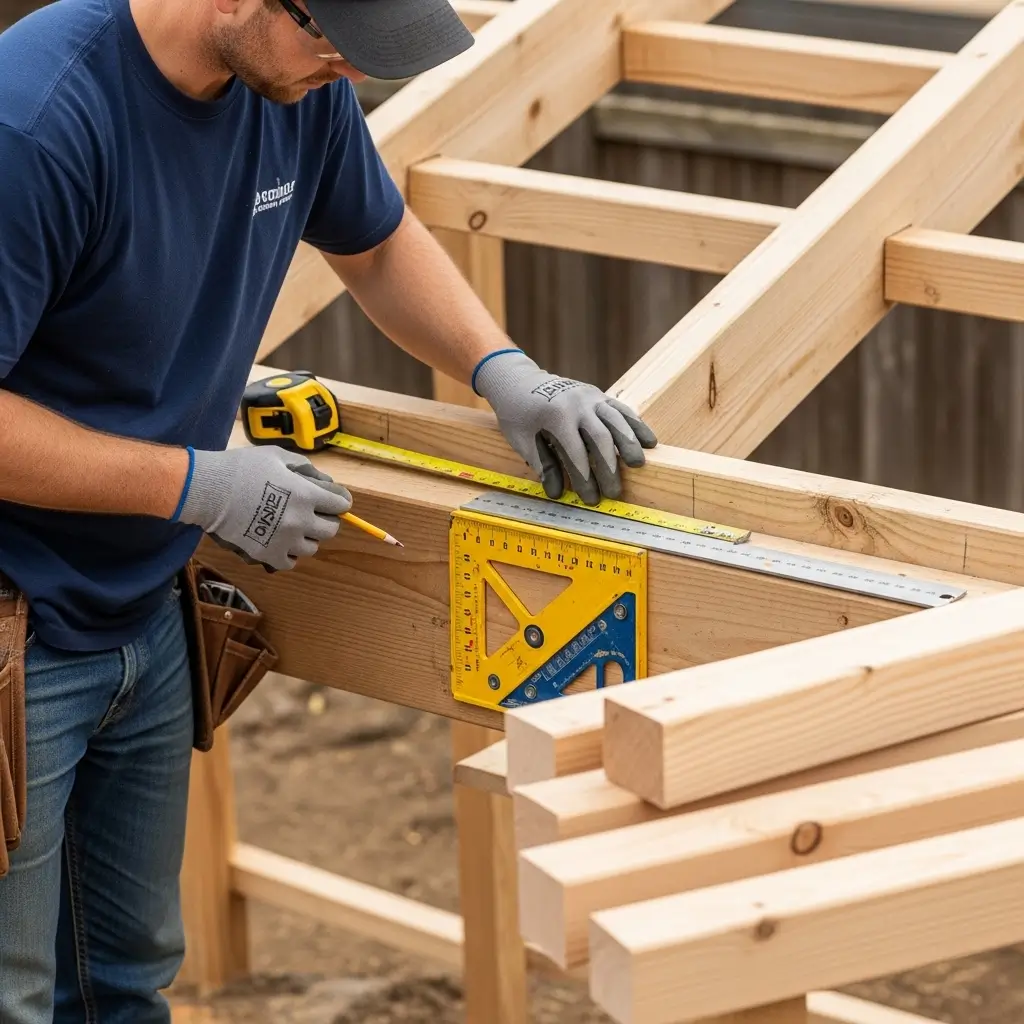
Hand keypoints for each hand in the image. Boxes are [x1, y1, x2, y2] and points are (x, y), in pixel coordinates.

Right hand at [173, 445, 351, 570]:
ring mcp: (286, 541)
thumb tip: (324, 481)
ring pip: (312, 548)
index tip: (333, 500)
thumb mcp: (278, 457)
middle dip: (325, 520)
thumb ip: (305, 468)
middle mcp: (301, 520)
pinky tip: (281, 542)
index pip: (341, 504)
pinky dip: (289, 554)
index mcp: (307, 494)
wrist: (209, 490)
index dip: (338, 501)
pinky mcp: (268, 555)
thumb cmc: (242, 468)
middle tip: (312, 514)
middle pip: (331, 529)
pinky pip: (291, 562)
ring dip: (307, 538)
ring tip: (292, 528)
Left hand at [472, 349, 656, 504]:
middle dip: (609, 468)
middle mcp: (577, 404)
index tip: (591, 499)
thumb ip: (542, 465)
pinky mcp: (598, 394)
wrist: (517, 380)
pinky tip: (649, 441)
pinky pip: (621, 410)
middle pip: (601, 438)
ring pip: (616, 420)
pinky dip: (636, 425)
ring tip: (639, 465)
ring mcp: (591, 396)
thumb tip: (558, 492)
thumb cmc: (517, 414)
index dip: (585, 478)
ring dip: (630, 444)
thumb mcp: (522, 441)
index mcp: (556, 415)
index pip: (576, 453)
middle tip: (615, 492)